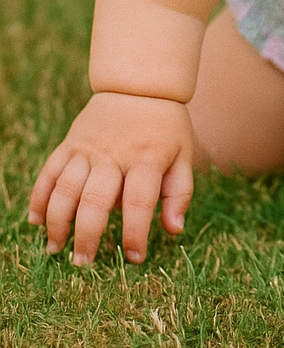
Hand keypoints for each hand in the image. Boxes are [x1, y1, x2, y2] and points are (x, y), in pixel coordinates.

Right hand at [28, 92, 194, 264]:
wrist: (138, 85)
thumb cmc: (165, 127)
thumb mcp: (183, 154)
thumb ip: (179, 193)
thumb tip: (174, 230)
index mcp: (146, 159)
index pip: (139, 202)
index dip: (135, 234)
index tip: (134, 258)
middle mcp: (114, 155)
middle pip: (95, 200)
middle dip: (87, 236)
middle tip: (84, 262)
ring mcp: (88, 149)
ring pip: (65, 189)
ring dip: (57, 222)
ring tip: (56, 248)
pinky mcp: (70, 144)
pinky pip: (49, 172)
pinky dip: (39, 197)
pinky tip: (36, 221)